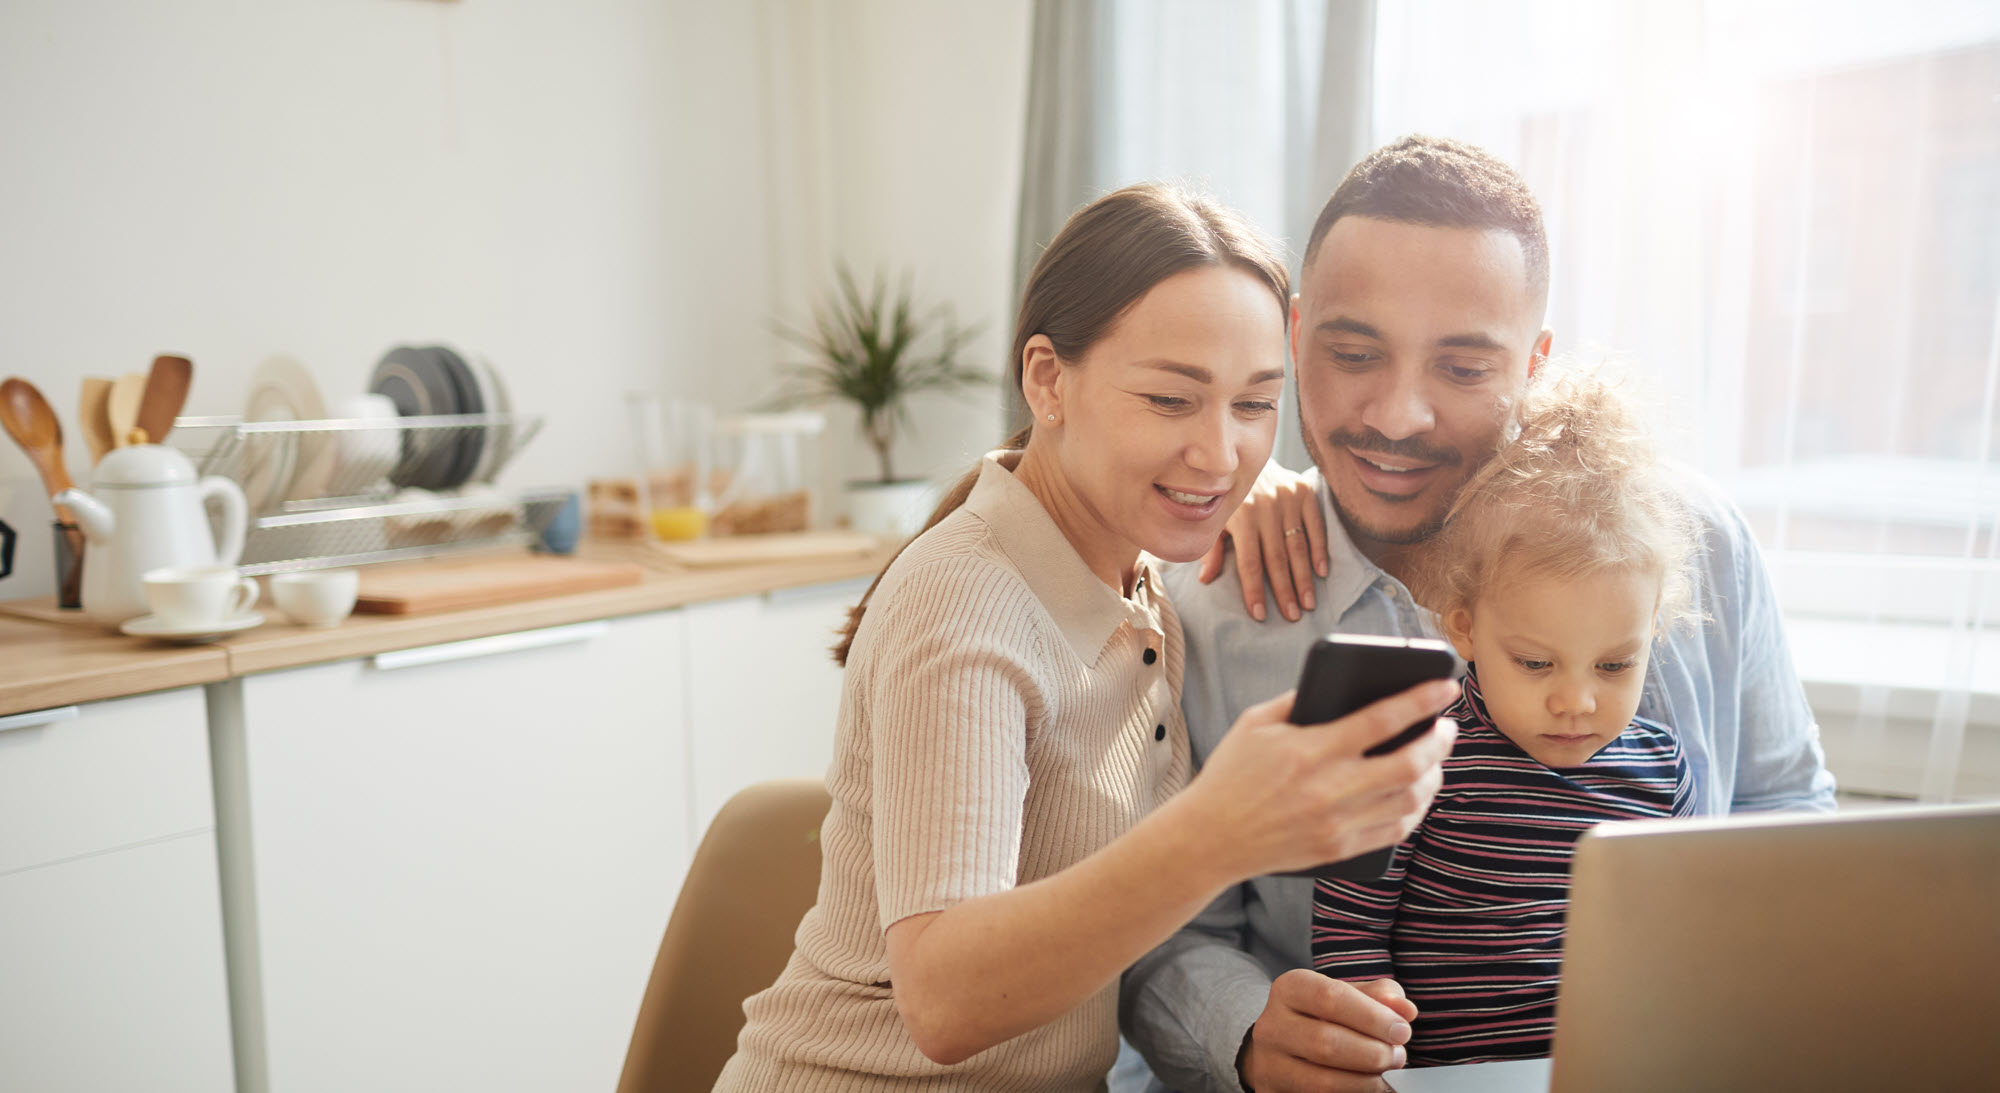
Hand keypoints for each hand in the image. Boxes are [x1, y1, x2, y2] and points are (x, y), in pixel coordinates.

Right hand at [1180, 682, 1456, 880]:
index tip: (1447, 686)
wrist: (1209, 838)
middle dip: (1439, 742)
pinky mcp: (1339, 849)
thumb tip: (1345, 683)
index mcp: (1310, 749)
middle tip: (1448, 727)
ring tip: (1435, 759)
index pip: (1381, 719)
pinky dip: (1415, 809)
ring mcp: (1337, 824)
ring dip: (1433, 776)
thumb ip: (1299, 699)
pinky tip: (1416, 792)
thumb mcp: (1255, 723)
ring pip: (1410, 800)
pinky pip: (1395, 830)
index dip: (1421, 700)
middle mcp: (1329, 789)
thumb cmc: (1231, 773)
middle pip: (1409, 765)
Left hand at [1197, 464, 1326, 622]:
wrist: (1247, 456)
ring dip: (1304, 577)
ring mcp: (1287, 498)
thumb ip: (1211, 548)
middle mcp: (1266, 507)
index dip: (1254, 590)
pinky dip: (1320, 549)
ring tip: (1308, 603)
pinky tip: (1321, 572)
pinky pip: (1316, 525)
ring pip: (1298, 546)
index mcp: (1241, 516)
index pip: (1249, 562)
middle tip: (1292, 616)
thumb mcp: (1215, 518)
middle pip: (1277, 558)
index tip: (1259, 614)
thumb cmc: (1228, 495)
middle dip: (1285, 590)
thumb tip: (1205, 579)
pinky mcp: (1305, 491)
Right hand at [1238, 972, 1417, 1092]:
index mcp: (1290, 988)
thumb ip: (1379, 997)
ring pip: (1322, 1081)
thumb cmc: (1323, 1016)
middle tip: (1398, 1056)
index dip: (1372, 1017)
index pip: (1330, 997)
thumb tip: (1406, 1010)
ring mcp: (1269, 1063)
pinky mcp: (1274, 1092)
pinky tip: (1367, 1087)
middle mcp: (1272, 1025)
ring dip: (1365, 1081)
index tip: (1402, 1031)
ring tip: (1386, 1074)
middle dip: (1372, 1053)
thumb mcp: (1348, 996)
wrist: (1282, 1047)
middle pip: (1326, 1042)